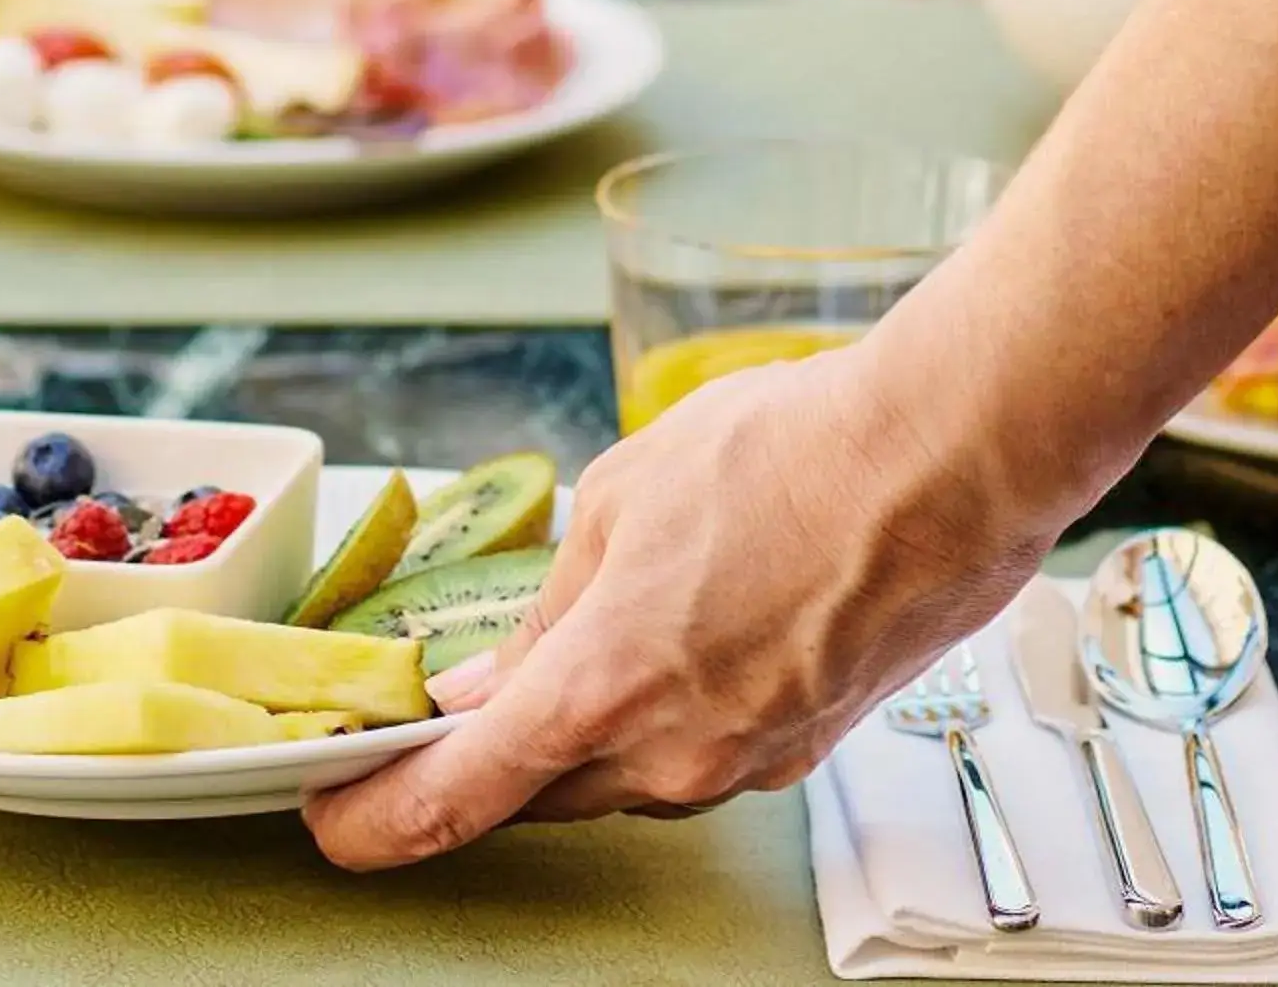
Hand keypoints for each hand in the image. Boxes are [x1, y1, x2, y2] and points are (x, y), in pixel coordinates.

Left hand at [304, 342, 1063, 868]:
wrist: (946, 464)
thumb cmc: (790, 457)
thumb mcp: (619, 501)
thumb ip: (546, 608)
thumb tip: (492, 678)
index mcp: (602, 688)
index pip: (457, 796)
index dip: (379, 820)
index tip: (331, 821)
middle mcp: (671, 753)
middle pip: (532, 795)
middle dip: (472, 764)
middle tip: (421, 722)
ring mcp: (743, 764)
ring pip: (615, 779)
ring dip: (571, 736)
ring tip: (557, 655)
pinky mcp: (799, 752)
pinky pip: (689, 757)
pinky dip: (651, 720)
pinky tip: (657, 650)